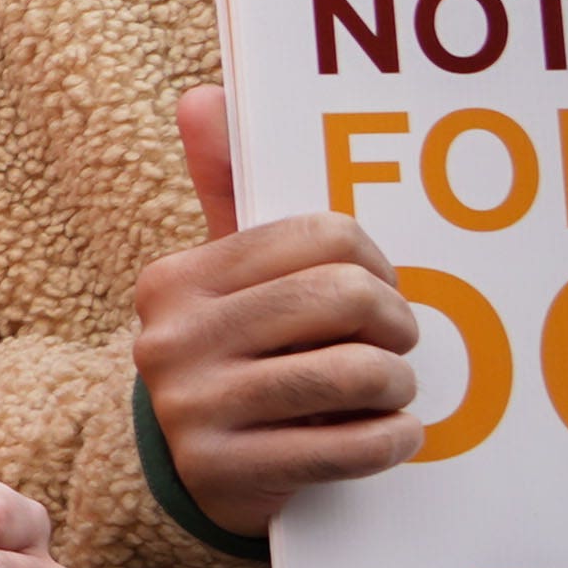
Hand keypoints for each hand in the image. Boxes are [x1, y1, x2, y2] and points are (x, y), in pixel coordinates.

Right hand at [135, 85, 422, 537]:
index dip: (375, 263)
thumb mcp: (224, 280)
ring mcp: (192, 409)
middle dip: (394, 320)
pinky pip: (345, 447)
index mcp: (176, 280)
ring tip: (392, 391)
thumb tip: (204, 95)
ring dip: (396, 384)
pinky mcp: (224, 472)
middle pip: (340, 297)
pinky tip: (393, 436)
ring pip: (350, 370)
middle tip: (396, 341)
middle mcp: (171, 340)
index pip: (319, 236)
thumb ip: (225, 191)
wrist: (186, 472)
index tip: (378, 291)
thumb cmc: (234, 356)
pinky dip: (390, 441)